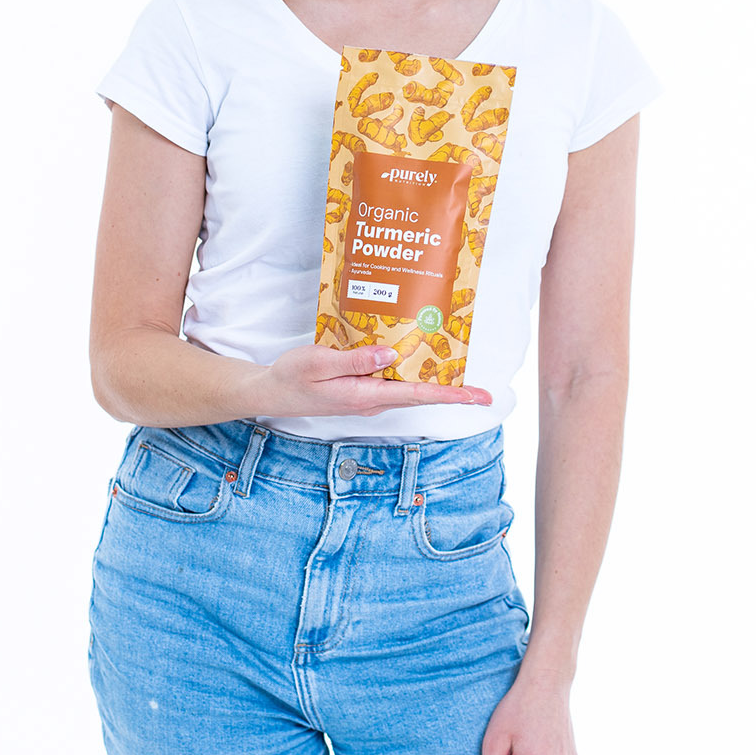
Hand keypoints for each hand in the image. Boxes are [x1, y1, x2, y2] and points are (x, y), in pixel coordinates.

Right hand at [251, 341, 493, 419]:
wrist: (271, 392)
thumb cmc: (291, 377)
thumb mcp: (318, 362)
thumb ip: (355, 359)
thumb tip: (391, 354)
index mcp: (365, 395)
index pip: (416, 395)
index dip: (449, 395)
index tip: (477, 397)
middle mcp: (372, 400)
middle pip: (420, 395)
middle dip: (453, 393)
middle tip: (484, 391)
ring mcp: (367, 397)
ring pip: (409, 389)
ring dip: (434, 382)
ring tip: (460, 371)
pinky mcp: (362, 390)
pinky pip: (393, 382)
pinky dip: (411, 374)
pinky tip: (417, 359)